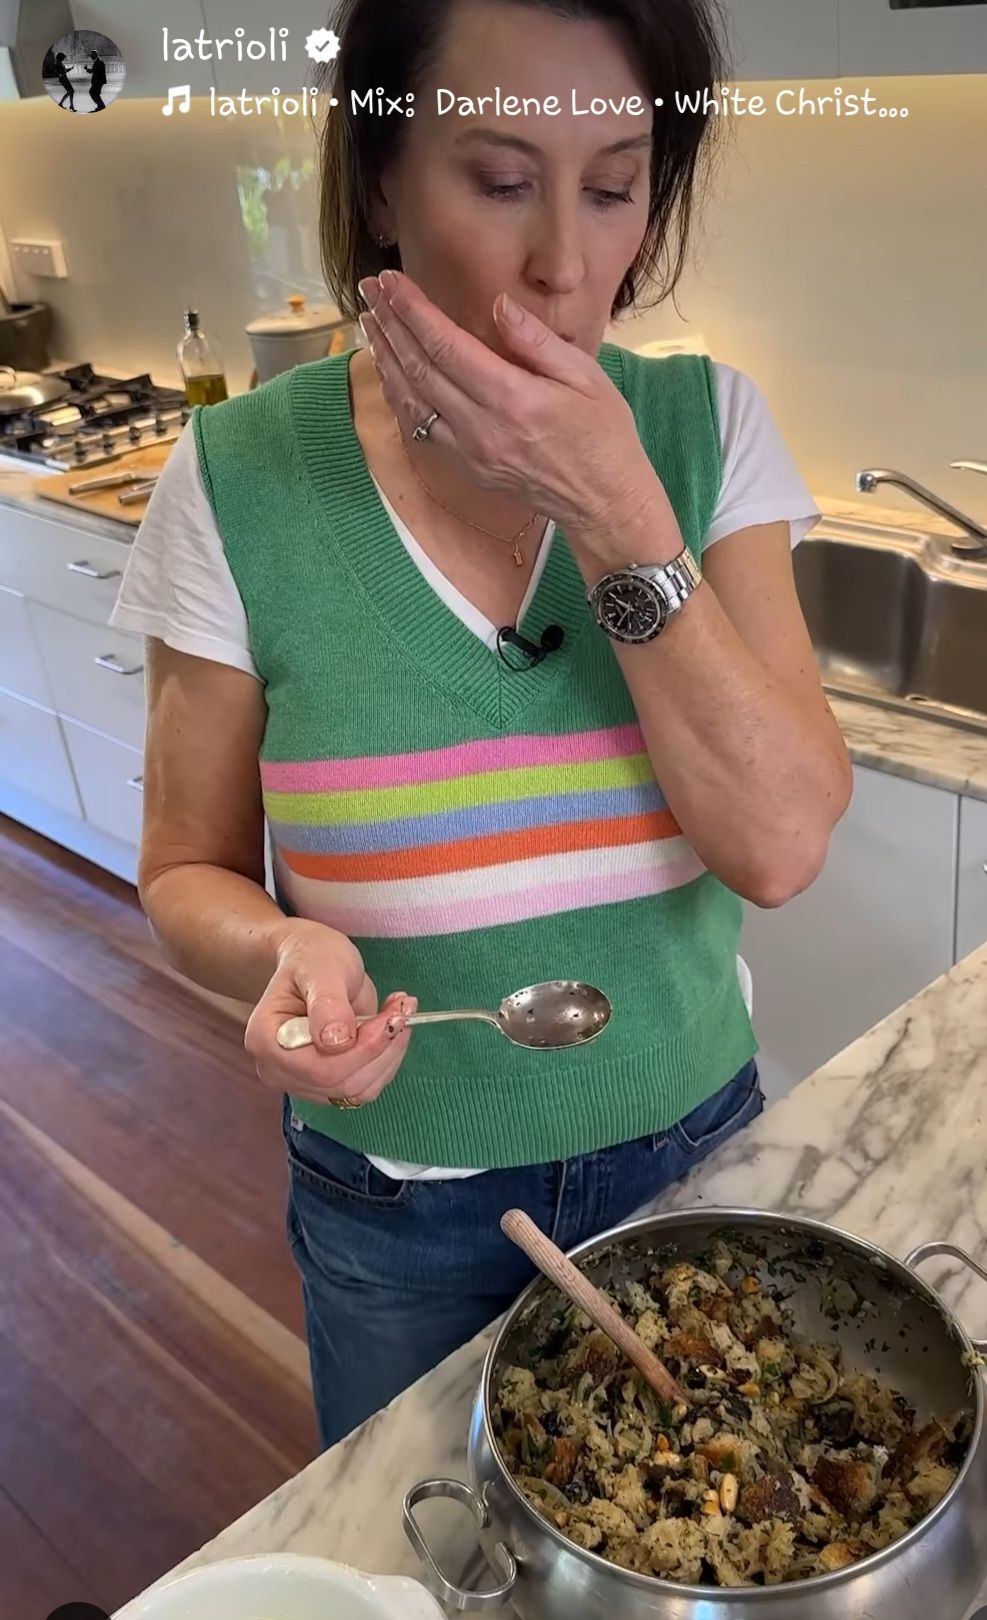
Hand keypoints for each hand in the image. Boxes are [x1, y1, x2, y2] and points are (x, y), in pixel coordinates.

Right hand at [244, 920, 416, 1105]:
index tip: (392, 1017)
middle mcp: (277, 1069)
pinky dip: (386, 1059)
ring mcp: (301, 1080)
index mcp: (266, 1041)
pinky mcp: (325, 1083)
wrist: (314, 963)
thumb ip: (328, 1004)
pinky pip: (364, 1086)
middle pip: (341, 1083)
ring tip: (399, 1012)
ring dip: (389, 1054)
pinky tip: (390, 1028)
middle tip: (403, 1009)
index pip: (320, 1068)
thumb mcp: (322, 969)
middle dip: (381, 1049)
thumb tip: (337, 1043)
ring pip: (358, 1090)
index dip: (363, 1049)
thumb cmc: (313, 958)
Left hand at [357, 269, 665, 539]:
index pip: (446, 346)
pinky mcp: (467, 468)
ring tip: (370, 323)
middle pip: (419, 369)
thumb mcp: (586, 376)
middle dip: (390, 325)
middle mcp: (482, 428)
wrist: (604, 502)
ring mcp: (470, 453)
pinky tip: (390, 371)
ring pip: (411, 400)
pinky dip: (399, 395)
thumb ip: (537, 341)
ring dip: (385, 359)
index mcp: (513, 398)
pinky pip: (421, 427)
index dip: (412, 310)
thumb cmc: (604, 434)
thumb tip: (498, 306)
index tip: (390, 281)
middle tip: (370, 290)